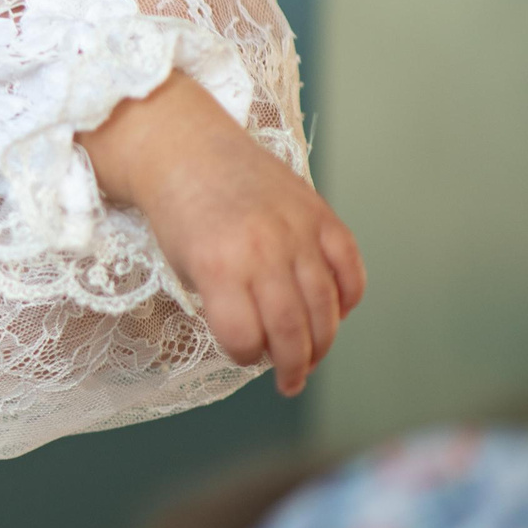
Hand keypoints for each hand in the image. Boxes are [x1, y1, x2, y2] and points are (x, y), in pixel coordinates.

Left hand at [81, 74, 366, 395]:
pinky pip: (350, 269)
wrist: (184, 147)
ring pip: (327, 306)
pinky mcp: (320, 213)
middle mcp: (263, 250)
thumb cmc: (177, 212)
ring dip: (323, 341)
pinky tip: (336, 312)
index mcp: (218, 266)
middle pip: (293, 329)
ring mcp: (297, 230)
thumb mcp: (182, 265)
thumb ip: (223, 303)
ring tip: (311, 357)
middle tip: (289, 380)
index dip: (244, 355)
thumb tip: (265, 342)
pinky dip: (348, 297)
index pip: (245, 338)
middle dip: (293, 365)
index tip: (243, 354)